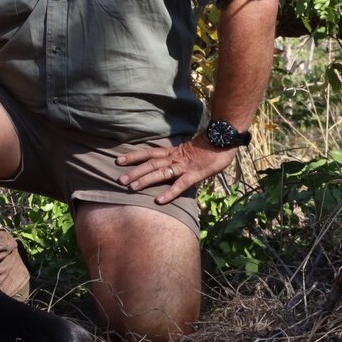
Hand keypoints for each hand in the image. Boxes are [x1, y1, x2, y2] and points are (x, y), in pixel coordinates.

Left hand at [115, 135, 234, 204]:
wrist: (223, 141)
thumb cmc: (207, 147)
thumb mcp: (187, 151)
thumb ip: (176, 158)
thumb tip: (167, 165)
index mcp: (171, 152)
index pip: (148, 153)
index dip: (133, 156)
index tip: (118, 160)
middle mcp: (174, 158)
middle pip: (150, 164)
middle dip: (134, 171)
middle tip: (119, 180)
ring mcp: (184, 166)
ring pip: (160, 173)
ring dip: (145, 180)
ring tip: (131, 187)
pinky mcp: (195, 175)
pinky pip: (180, 185)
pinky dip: (169, 192)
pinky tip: (159, 200)